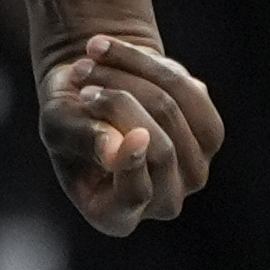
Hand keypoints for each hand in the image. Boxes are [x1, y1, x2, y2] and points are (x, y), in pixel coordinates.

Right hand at [37, 32, 218, 236]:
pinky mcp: (211, 137)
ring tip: (92, 55)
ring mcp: (192, 172)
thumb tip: (114, 149)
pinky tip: (120, 53)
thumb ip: (81, 139)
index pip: (134, 196)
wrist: (94, 88)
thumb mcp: (58, 126)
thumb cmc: (69, 116)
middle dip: (119, 101)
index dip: (133, 166)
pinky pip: (190, 93)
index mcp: (116, 216)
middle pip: (159, 149)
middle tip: (80, 71)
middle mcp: (161, 202)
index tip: (129, 133)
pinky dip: (151, 65)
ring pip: (172, 114)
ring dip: (130, 74)